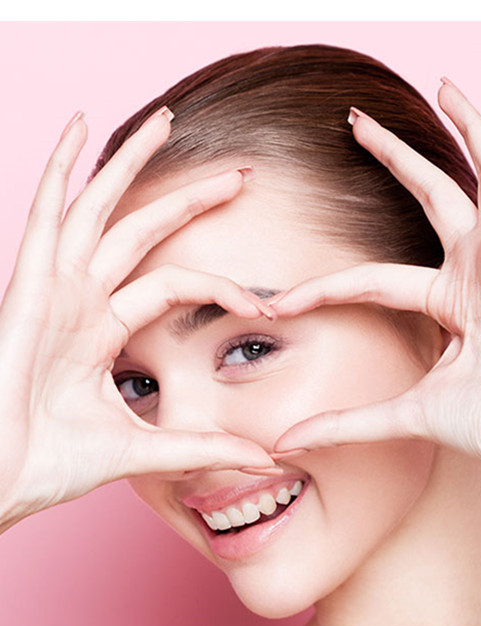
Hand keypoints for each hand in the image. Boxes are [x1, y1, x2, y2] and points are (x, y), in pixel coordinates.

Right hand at [0, 107, 277, 529]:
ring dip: (129, 164)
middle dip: (189, 200)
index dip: (220, 285)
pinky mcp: (29, 287)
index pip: (172, 283)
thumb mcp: (144, 448)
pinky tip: (79, 129)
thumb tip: (266, 459)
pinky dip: (59, 169)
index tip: (263, 304)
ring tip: (165, 121)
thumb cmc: (51, 463)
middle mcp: (81, 300)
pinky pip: (45, 215)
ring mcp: (54, 289)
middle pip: (141, 231)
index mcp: (103, 330)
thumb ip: (202, 446)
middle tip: (239, 174)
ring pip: (97, 209)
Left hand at [269, 78, 480, 513]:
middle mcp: (474, 268)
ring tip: (445, 81)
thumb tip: (285, 443)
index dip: (322, 289)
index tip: (278, 304)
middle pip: (427, 196)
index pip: (369, 280)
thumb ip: (345, 422)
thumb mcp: (405, 414)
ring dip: (466, 126)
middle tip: (355, 122)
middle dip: (393, 158)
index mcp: (448, 301)